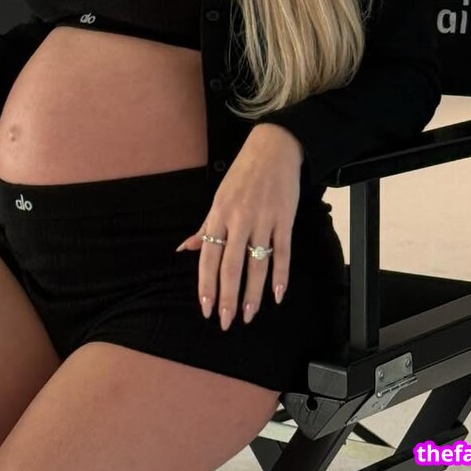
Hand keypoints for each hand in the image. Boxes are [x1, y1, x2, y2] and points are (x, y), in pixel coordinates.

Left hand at [175, 124, 303, 329]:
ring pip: (257, 264)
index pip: (209, 257)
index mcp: (219, 214)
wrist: (273, 149)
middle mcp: (239, 219)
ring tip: (249, 315)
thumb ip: (205, 227)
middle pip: (231, 265)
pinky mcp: (284, 219)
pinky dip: (281, 275)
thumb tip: (185, 249)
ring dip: (253, 294)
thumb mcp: (218, 198)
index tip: (206, 308)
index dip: (207, 285)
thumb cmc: (242, 174)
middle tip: (226, 321)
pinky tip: (277, 295)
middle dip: (228, 297)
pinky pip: (282, 252)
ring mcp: (263, 220)